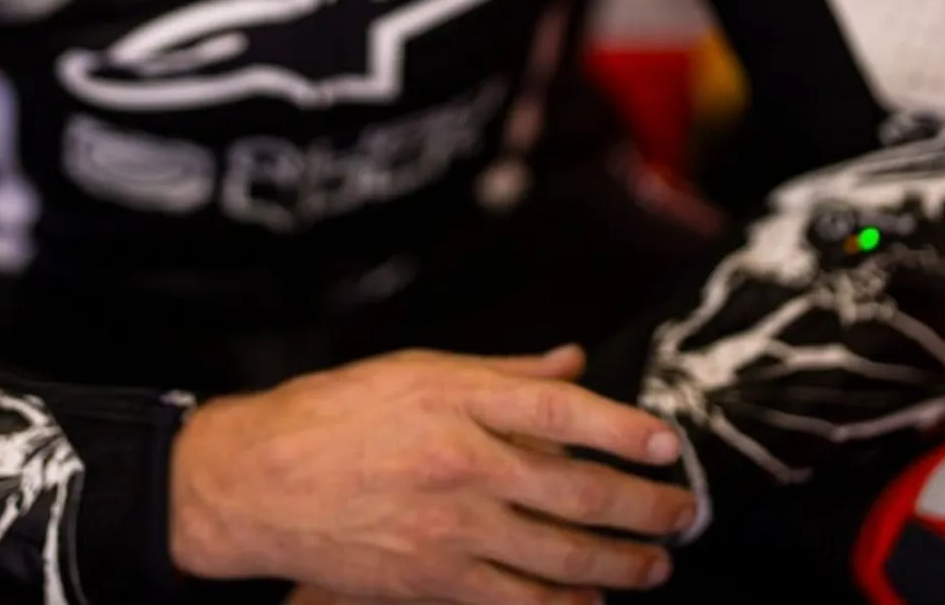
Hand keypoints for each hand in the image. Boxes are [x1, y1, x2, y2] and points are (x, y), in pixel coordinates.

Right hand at [169, 345, 693, 603]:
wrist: (262, 482)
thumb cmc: (335, 413)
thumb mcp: (417, 369)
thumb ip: (502, 372)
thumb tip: (571, 364)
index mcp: (456, 401)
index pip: (559, 411)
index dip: (620, 427)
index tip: (665, 442)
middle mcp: (461, 464)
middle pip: (574, 491)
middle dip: (642, 507)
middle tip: (683, 512)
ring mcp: (449, 530)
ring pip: (558, 554)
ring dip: (621, 564)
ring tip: (657, 564)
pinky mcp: (433, 582)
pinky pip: (516, 601)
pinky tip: (593, 604)